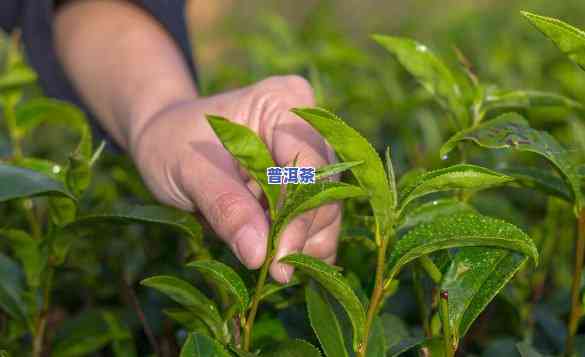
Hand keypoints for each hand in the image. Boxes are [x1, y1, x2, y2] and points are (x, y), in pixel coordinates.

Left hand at [130, 76, 339, 282]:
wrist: (168, 140)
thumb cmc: (174, 141)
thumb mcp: (188, 168)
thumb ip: (225, 206)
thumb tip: (260, 254)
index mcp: (285, 102)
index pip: (308, 165)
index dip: (298, 214)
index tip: (277, 258)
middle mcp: (309, 127)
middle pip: (325, 190)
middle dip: (300, 234)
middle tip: (274, 272)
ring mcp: (312, 157)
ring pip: (328, 211)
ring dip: (304, 245)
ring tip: (272, 268)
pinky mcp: (308, 185)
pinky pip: (318, 222)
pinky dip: (303, 247)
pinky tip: (280, 262)